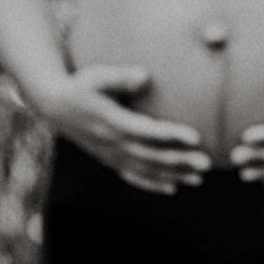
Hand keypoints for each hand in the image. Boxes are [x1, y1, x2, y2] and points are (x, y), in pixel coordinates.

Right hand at [38, 65, 209, 194]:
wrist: (56, 108)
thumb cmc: (80, 86)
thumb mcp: (96, 76)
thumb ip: (119, 76)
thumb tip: (145, 75)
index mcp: (114, 123)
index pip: (148, 132)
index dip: (172, 135)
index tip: (195, 137)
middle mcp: (115, 145)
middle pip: (153, 157)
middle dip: (181, 161)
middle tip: (206, 164)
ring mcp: (113, 157)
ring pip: (148, 170)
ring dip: (174, 175)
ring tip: (199, 178)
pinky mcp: (111, 162)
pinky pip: (134, 177)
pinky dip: (153, 184)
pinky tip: (172, 189)